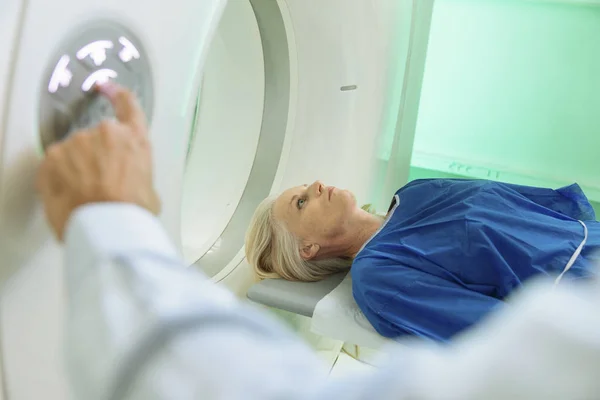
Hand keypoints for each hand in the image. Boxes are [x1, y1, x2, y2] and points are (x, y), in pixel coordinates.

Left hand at [36, 82, 160, 240]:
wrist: (106, 223)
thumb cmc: (130, 211)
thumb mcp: (150, 191)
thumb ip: (139, 175)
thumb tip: (133, 185)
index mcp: (135, 140)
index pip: (128, 105)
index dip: (117, 93)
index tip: (106, 86)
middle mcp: (107, 133)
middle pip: (97, 139)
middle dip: (95, 158)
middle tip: (100, 185)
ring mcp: (78, 142)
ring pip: (73, 152)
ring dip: (76, 169)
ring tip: (86, 195)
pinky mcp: (53, 155)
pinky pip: (54, 164)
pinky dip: (59, 177)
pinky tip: (71, 194)